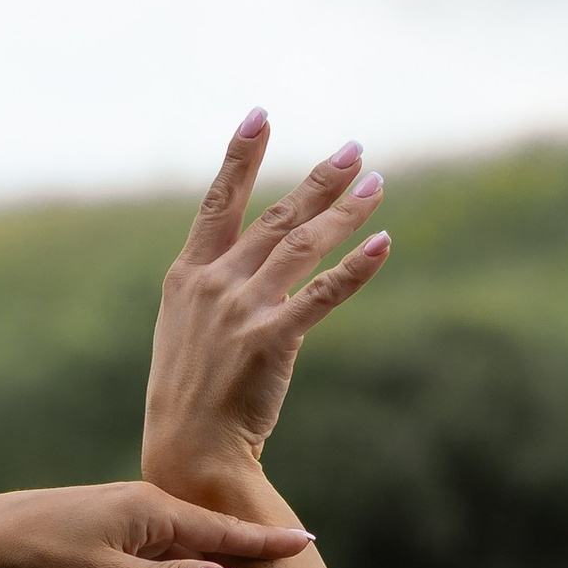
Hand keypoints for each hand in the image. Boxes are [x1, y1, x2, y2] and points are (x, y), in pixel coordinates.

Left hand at [0, 479, 313, 567]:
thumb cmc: (45, 562)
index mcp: (153, 512)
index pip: (223, 532)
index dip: (264, 545)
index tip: (306, 544)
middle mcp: (142, 510)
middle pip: (200, 559)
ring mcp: (119, 522)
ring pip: (172, 567)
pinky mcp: (97, 538)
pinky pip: (146, 567)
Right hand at [140, 111, 390, 515]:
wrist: (189, 451)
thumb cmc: (189, 396)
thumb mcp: (186, 331)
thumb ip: (214, 289)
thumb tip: (247, 261)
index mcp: (187, 277)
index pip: (217, 203)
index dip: (240, 157)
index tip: (260, 116)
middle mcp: (214, 284)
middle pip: (276, 217)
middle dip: (319, 180)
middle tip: (355, 148)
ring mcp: (242, 309)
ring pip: (303, 245)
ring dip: (345, 211)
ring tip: (378, 183)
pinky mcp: (272, 339)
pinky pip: (323, 293)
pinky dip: (355, 266)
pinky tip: (382, 243)